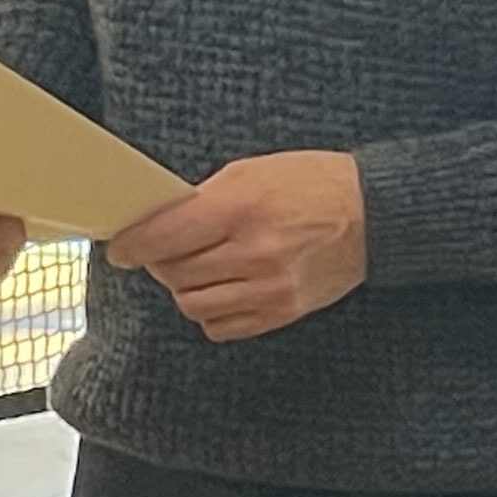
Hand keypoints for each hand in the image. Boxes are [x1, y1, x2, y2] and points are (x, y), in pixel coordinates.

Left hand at [107, 151, 365, 341]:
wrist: (374, 214)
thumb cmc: (315, 183)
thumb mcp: (256, 170)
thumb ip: (206, 197)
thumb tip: (159, 222)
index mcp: (244, 206)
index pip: (165, 236)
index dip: (133, 245)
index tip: (121, 248)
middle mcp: (255, 251)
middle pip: (175, 273)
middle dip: (161, 262)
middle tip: (166, 250)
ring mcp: (270, 287)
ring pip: (193, 304)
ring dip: (185, 287)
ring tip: (198, 267)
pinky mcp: (282, 312)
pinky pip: (221, 326)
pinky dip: (212, 310)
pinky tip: (224, 287)